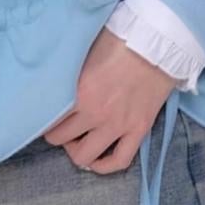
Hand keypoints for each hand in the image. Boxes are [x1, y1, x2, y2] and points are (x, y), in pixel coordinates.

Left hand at [40, 22, 179, 172]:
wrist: (161, 42)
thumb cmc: (122, 39)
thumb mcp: (86, 50)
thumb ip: (68, 71)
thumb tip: (51, 77)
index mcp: (79, 92)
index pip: (49, 119)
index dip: (43, 118)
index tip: (44, 115)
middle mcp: (96, 113)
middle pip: (61, 140)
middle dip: (57, 135)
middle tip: (61, 126)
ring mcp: (119, 125)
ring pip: (85, 156)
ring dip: (76, 151)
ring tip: (77, 140)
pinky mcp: (139, 130)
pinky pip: (119, 161)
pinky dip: (105, 166)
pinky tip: (98, 160)